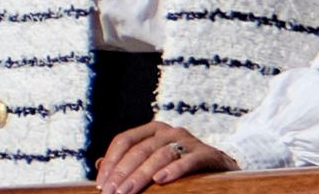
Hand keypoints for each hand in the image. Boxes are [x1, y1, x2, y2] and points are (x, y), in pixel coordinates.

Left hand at [94, 121, 235, 192]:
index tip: (101, 185)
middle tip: (111, 193)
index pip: (125, 140)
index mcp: (153, 131)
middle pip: (140, 149)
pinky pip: (188, 160)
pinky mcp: (206, 154)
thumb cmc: (179, 167)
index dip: (110, 162)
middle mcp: (170, 131)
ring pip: (160, 155)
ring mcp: (188, 141)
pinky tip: (160, 180)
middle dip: (122, 173)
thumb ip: (128, 162)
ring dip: (141, 175)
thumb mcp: (152, 162)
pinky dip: (174, 170)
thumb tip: (98, 164)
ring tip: (127, 192)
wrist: (219, 170)